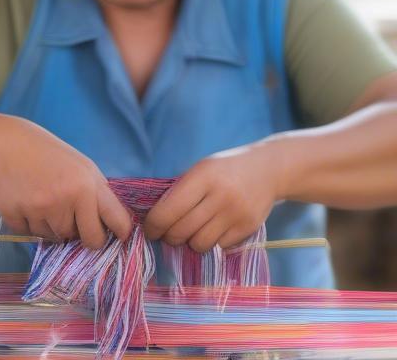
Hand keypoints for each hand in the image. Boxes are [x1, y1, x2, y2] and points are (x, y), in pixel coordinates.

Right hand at [0, 114, 133, 248]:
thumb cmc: (52, 156)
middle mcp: (65, 198)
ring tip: (44, 200)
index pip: (118, 226)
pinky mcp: (14, 214)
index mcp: (87, 185)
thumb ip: (101, 196)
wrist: (9, 143)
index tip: (114, 233)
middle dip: (83, 234)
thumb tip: (116, 231)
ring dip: (52, 226)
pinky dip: (30, 224)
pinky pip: (30, 235)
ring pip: (56, 238)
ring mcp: (38, 208)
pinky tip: (26, 202)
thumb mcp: (84, 167)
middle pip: (88, 241)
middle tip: (72, 218)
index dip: (118, 233)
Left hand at [143, 142, 281, 252]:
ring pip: (200, 243)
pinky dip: (211, 243)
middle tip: (166, 235)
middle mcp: (220, 196)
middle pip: (183, 230)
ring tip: (189, 233)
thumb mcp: (200, 170)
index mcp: (202, 176)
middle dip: (169, 237)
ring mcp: (236, 214)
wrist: (267, 170)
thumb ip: (181, 190)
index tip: (149, 230)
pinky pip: (219, 246)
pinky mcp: (248, 228)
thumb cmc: (225, 169)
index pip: (170, 209)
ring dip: (190, 242)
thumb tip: (155, 218)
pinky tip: (211, 230)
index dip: (155, 224)